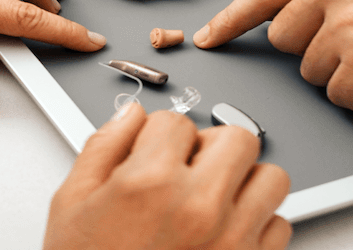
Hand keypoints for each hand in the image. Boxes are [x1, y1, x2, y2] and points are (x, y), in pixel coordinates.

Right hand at [43, 104, 290, 249]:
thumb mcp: (72, 202)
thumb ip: (104, 146)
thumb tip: (129, 116)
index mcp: (150, 183)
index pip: (176, 121)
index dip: (159, 135)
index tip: (153, 152)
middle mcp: (199, 207)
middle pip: (237, 138)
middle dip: (210, 146)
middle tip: (187, 167)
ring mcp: (231, 240)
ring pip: (271, 178)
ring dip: (244, 180)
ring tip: (214, 195)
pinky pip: (280, 226)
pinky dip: (258, 223)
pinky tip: (225, 229)